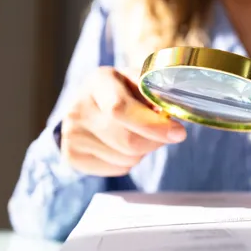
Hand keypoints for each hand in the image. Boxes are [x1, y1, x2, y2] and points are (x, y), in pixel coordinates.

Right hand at [60, 67, 186, 175]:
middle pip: (127, 140)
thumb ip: (156, 95)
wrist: (92, 104)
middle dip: (155, 142)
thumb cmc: (125, 91)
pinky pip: (116, 169)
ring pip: (125, 158)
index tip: (178, 133)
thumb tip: (170, 120)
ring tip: (137, 135)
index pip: (121, 109)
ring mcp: (71, 134)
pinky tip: (122, 146)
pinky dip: (128, 162)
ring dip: (142, 152)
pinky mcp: (72, 156)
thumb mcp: (140, 82)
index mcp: (99, 80)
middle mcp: (78, 107)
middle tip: (165, 135)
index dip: (153, 126)